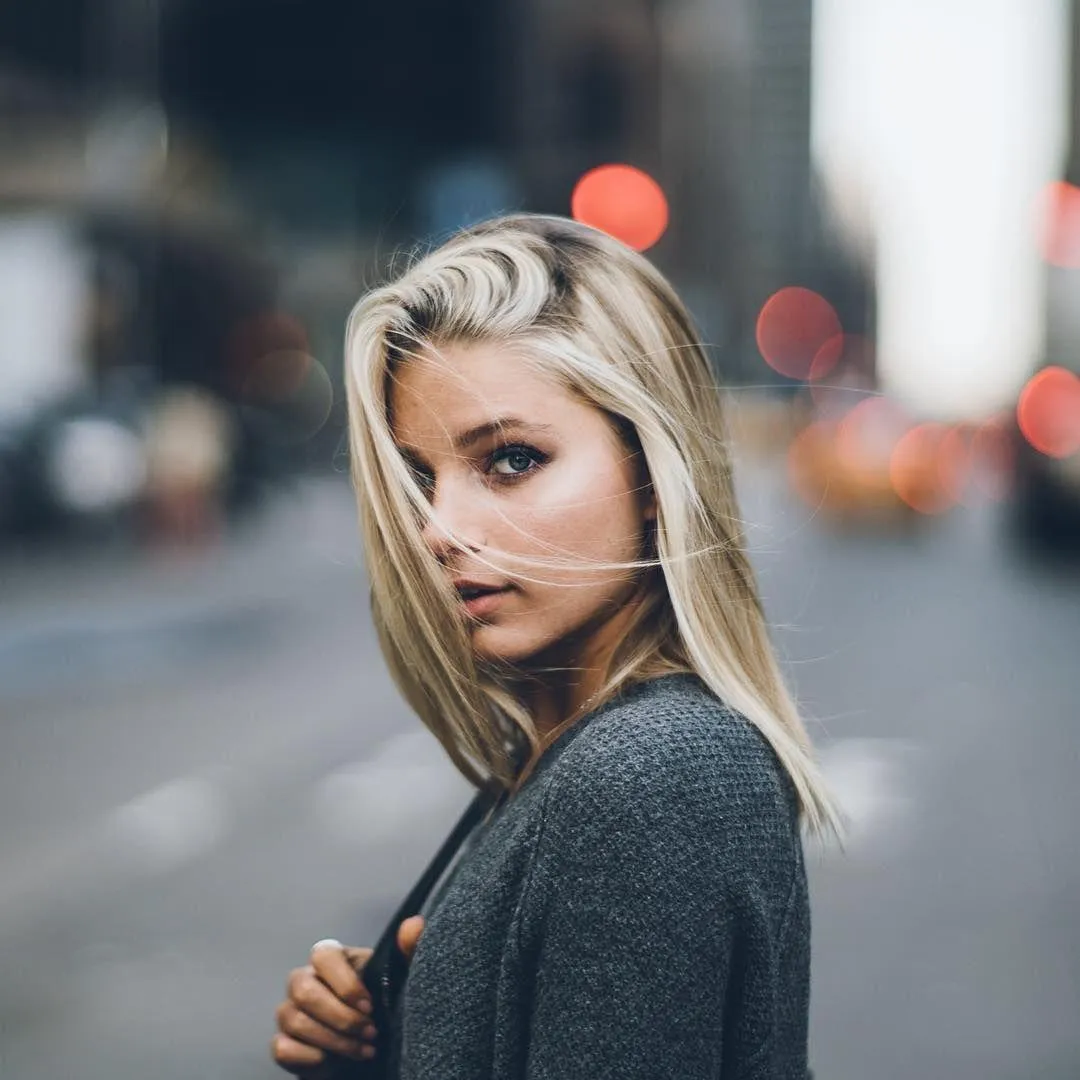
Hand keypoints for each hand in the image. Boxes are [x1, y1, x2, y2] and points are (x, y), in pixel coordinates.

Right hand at [270, 918, 424, 1076]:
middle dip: (340, 1017)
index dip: (344, 982)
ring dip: (333, 1040)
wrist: (372, 1044)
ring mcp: (290, 1011)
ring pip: (294, 1021)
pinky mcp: (285, 1042)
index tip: (370, 1006)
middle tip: (370, 1032)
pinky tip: (335, 1062)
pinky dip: (311, 1058)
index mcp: (331, 960)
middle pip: (304, 990)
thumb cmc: (383, 1004)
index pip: (322, 955)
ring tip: (364, 1049)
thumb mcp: (402, 978)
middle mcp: (304, 981)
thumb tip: (414, 925)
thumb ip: (410, 951)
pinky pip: (283, 1048)